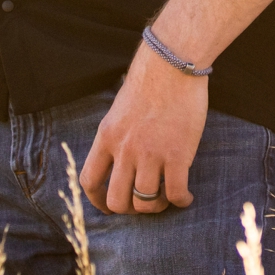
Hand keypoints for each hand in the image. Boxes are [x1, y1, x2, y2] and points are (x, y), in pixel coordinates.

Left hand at [78, 40, 204, 214]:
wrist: (172, 64)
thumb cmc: (150, 82)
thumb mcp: (119, 111)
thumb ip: (117, 137)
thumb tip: (120, 160)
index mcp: (106, 137)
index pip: (89, 181)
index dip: (98, 201)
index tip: (110, 206)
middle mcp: (124, 149)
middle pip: (116, 200)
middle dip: (129, 210)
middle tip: (142, 204)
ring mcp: (150, 153)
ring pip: (145, 201)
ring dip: (156, 207)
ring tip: (165, 199)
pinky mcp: (177, 154)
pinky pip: (175, 193)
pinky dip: (180, 201)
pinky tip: (185, 198)